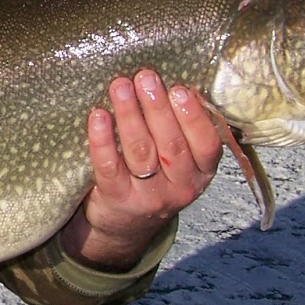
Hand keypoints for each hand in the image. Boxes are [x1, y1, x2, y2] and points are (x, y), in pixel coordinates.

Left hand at [59, 70, 222, 271]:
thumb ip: (182, 130)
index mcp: (202, 172)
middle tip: (145, 77)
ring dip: (130, 115)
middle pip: (171, 144)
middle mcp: (181, 187)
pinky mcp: (118, 199)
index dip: (194, 117)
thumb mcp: (180, 162)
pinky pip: (109, 167)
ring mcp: (149, 196)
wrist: (125, 227)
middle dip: (157, 107)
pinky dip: (102, 140)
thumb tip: (176, 82)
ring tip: (120, 86)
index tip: (180, 89)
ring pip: (140, 151)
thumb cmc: (155, 177)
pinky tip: (98, 116)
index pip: (206, 145)